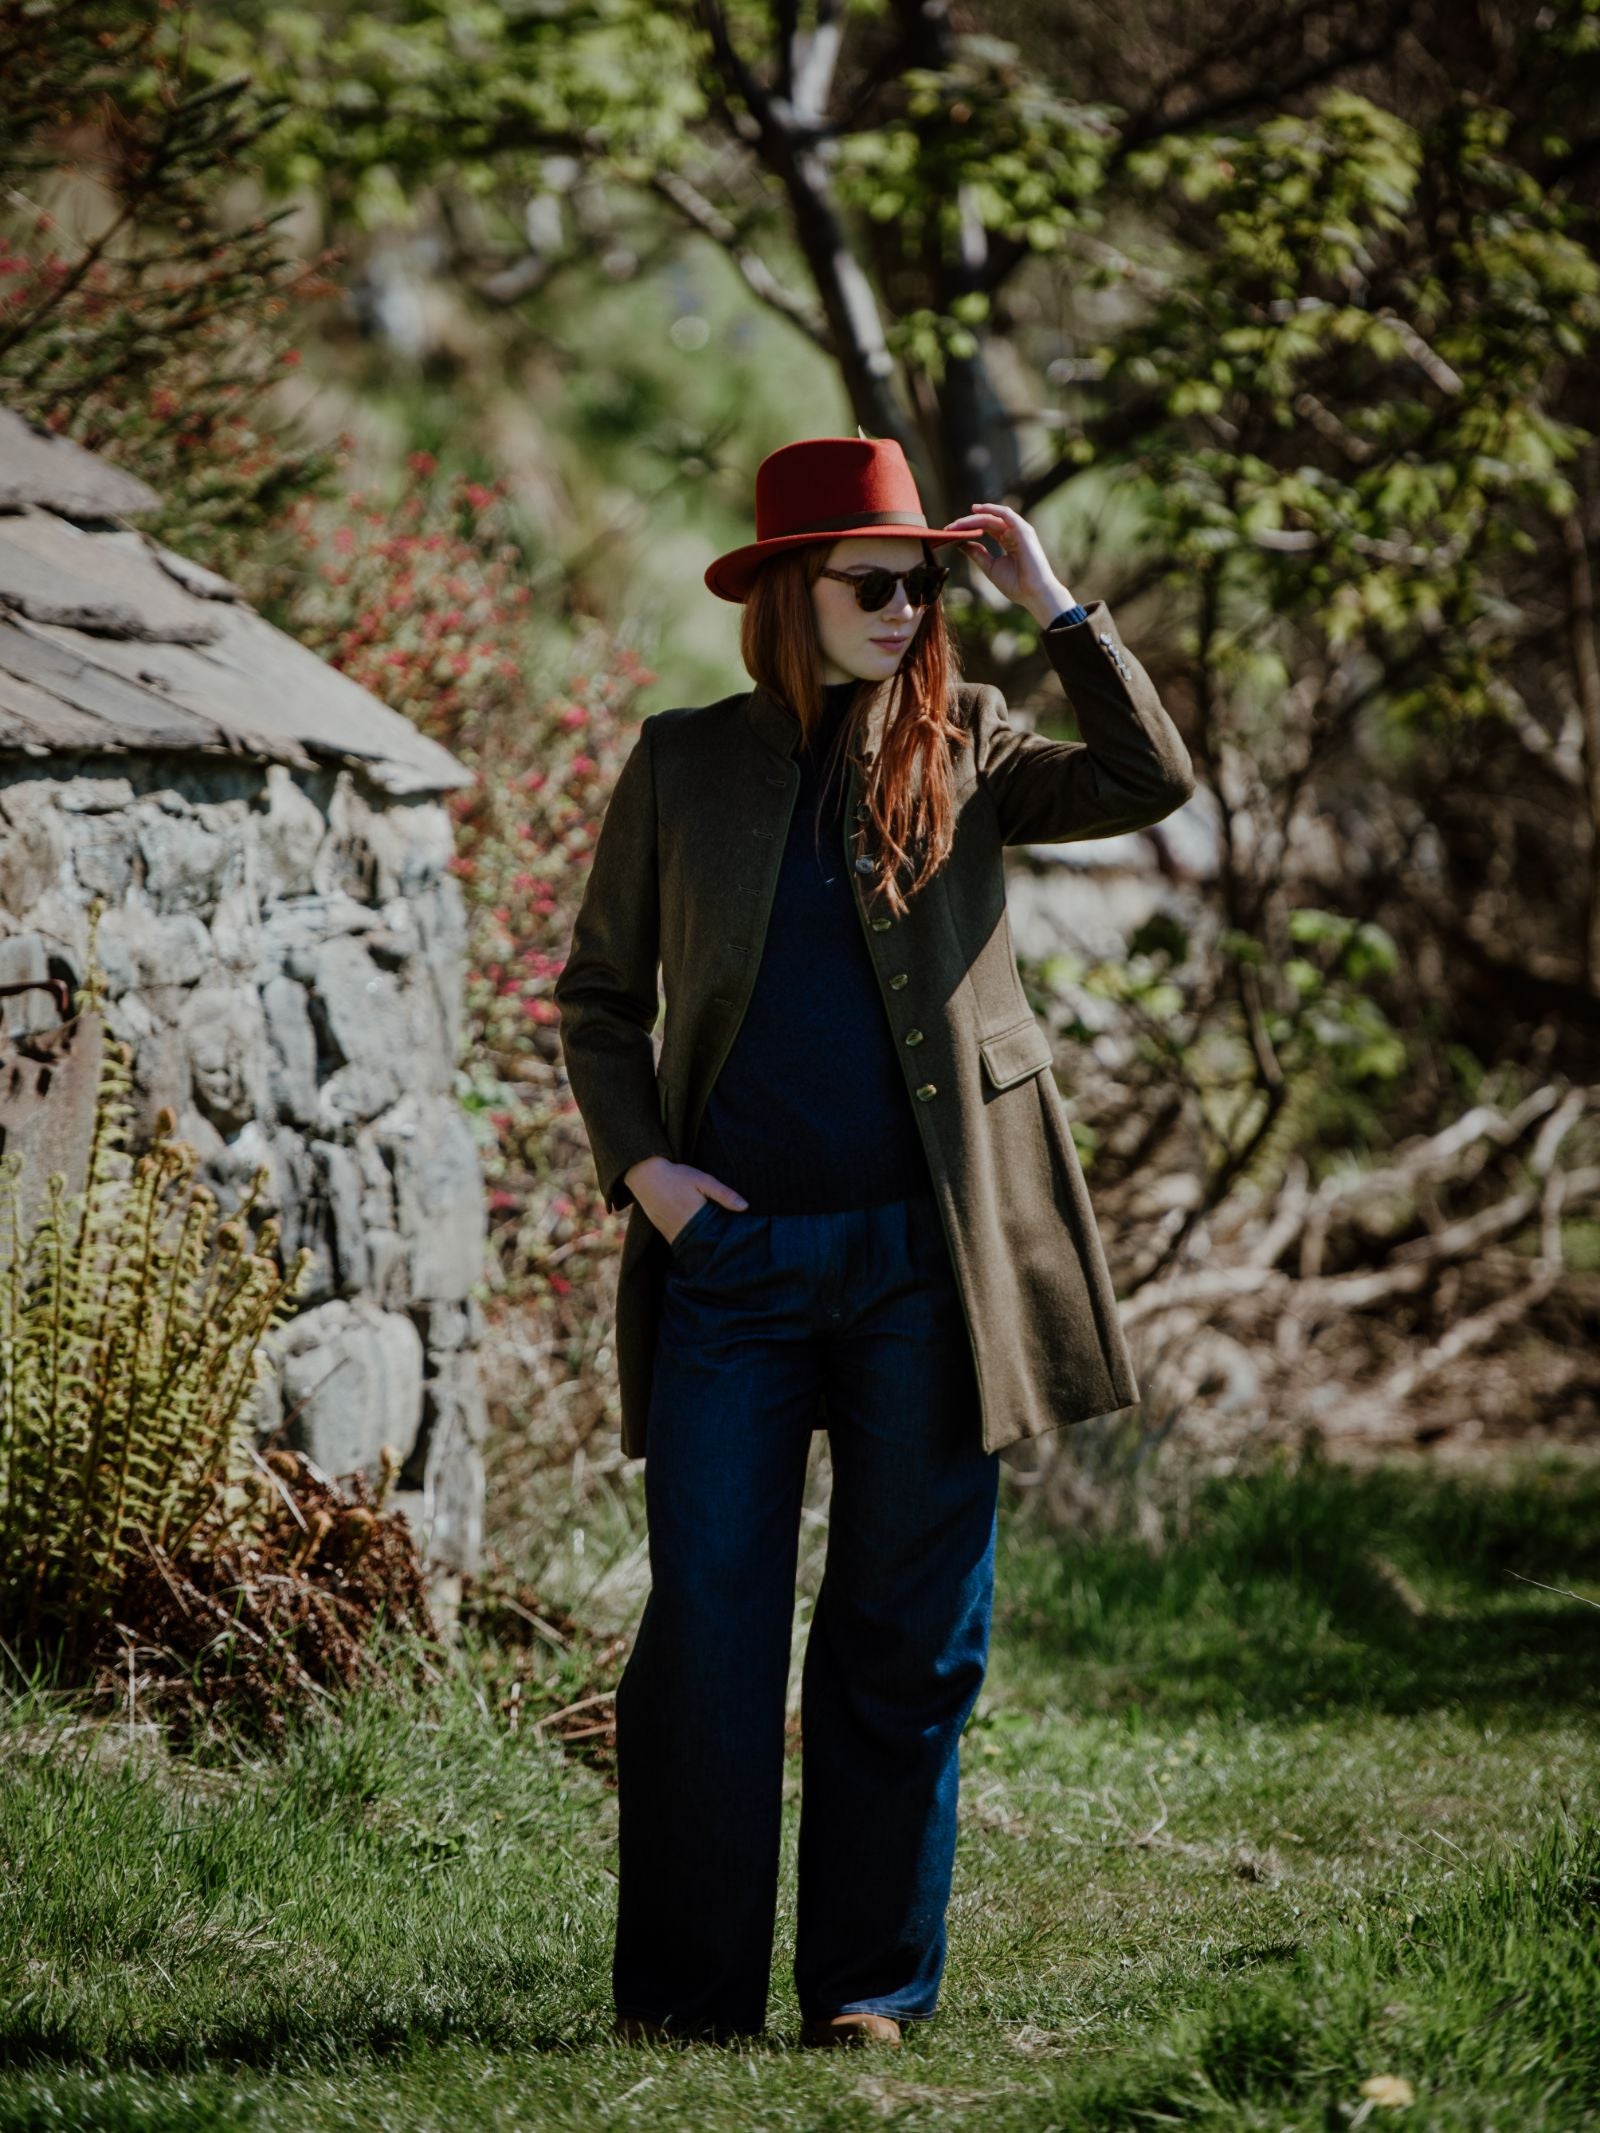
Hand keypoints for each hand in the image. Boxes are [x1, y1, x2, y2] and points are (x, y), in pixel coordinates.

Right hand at [625, 1155, 748, 1243]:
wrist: (646, 1176)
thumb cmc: (677, 1177)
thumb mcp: (703, 1180)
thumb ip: (724, 1194)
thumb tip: (745, 1207)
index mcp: (695, 1218)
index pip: (717, 1237)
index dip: (729, 1239)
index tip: (739, 1239)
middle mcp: (682, 1230)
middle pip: (706, 1245)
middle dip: (718, 1245)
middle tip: (732, 1242)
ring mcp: (672, 1234)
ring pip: (693, 1247)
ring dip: (705, 1245)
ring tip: (718, 1241)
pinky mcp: (665, 1234)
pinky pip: (682, 1244)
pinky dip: (692, 1243)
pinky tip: (701, 1238)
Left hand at [944, 502, 1073, 623]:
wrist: (1034, 593)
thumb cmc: (1016, 584)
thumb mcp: (991, 568)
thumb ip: (978, 554)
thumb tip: (961, 544)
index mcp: (1007, 542)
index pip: (985, 529)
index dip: (968, 529)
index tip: (950, 532)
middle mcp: (1013, 533)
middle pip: (986, 521)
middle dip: (966, 523)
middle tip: (949, 527)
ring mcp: (1019, 530)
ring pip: (993, 517)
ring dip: (974, 517)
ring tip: (958, 522)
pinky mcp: (1023, 530)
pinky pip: (1005, 514)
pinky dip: (991, 509)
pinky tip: (976, 510)